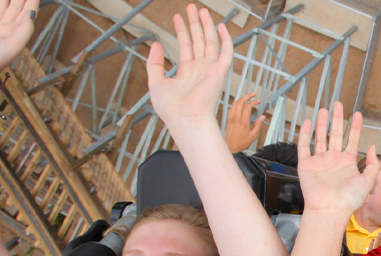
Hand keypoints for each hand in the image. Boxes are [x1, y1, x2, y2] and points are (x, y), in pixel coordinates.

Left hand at [147, 4, 231, 129]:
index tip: (177, 17)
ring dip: (206, 25)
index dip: (182, 31)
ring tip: (200, 10)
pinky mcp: (220, 72)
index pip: (186, 47)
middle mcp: (200, 70)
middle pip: (198, 41)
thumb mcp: (156, 82)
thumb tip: (156, 44)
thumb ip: (154, 63)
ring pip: (210, 42)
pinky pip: (226, 52)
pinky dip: (226, 39)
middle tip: (191, 7)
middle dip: (194, 24)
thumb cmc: (171, 109)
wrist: (185, 119)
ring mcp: (210, 70)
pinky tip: (221, 26)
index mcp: (187, 73)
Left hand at [224, 92, 267, 151]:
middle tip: (253, 95)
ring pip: (234, 104)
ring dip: (241, 99)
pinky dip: (235, 104)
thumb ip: (258, 125)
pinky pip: (231, 108)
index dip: (254, 102)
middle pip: (240, 101)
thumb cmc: (241, 143)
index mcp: (243, 122)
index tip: (258, 101)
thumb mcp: (253, 136)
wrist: (230, 147)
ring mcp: (231, 118)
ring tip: (247, 98)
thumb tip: (263, 117)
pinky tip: (239, 106)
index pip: (248, 106)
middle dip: (247, 96)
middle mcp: (236, 118)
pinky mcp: (228, 120)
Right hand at [297, 101, 379, 215]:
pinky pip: (304, 146)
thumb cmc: (348, 200)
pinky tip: (306, 123)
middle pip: (336, 134)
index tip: (357, 114)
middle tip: (338, 105)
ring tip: (324, 110)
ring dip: (322, 123)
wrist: (329, 210)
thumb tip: (373, 146)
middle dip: (337, 119)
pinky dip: (304, 134)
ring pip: (320, 137)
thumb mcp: (368, 181)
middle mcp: (333, 160)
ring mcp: (320, 162)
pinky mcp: (306, 165)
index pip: (353, 140)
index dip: (356, 127)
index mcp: (348, 163)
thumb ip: (373, 164)